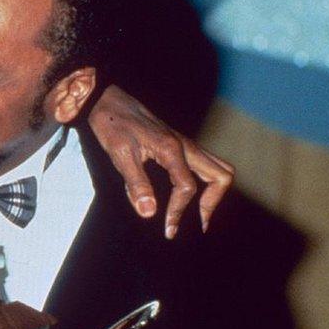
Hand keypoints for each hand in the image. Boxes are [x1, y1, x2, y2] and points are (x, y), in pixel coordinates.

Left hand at [88, 85, 234, 238]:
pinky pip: (204, 164)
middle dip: (212, 203)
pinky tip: (185, 195)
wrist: (107, 100)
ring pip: (218, 168)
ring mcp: (184, 144)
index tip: (168, 228)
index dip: (179, 211)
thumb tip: (148, 213)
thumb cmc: (112, 124)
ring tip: (199, 214)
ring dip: (214, 192)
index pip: (187, 188)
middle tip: (198, 224)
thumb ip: (136, 183)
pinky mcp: (179, 144)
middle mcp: (185, 146)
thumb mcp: (120, 154)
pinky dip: (205, 182)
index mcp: (172, 149)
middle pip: (221, 175)